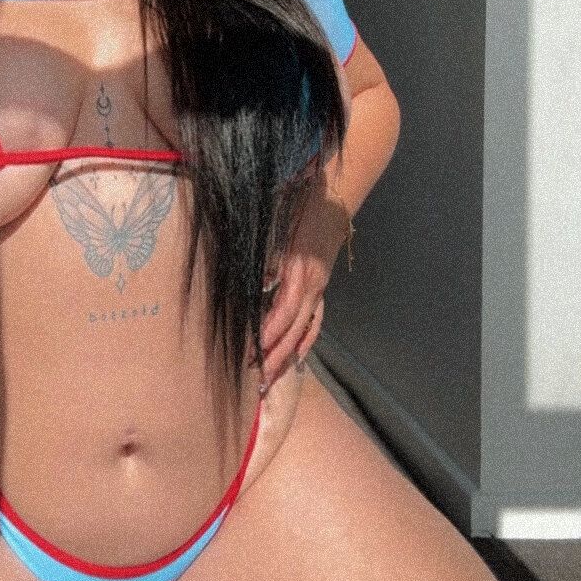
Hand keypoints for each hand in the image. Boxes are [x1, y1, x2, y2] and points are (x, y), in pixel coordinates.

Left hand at [253, 194, 348, 389]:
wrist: (331, 201)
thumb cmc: (298, 211)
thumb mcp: (275, 232)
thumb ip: (264, 260)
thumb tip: (253, 287)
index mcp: (300, 273)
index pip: (282, 314)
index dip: (266, 336)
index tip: (249, 354)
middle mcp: (313, 287)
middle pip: (294, 331)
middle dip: (275, 357)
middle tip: (256, 380)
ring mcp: (320, 289)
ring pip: (306, 331)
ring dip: (288, 356)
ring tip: (271, 378)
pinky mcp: (321, 288)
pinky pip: (316, 321)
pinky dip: (306, 341)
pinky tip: (296, 357)